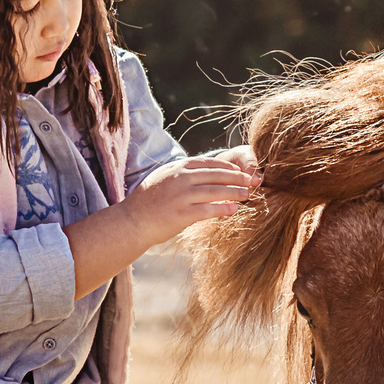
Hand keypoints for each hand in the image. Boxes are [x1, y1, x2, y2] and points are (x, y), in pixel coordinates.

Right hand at [120, 154, 257, 246]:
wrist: (131, 221)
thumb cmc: (148, 201)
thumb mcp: (164, 178)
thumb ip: (183, 174)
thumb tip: (205, 174)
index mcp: (177, 167)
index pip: (209, 163)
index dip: (228, 166)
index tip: (240, 170)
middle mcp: (181, 178)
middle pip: (216, 175)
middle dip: (237, 177)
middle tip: (252, 180)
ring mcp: (182, 196)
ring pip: (216, 191)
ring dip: (235, 192)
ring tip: (248, 194)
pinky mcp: (182, 214)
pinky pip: (209, 209)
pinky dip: (224, 208)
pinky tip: (235, 209)